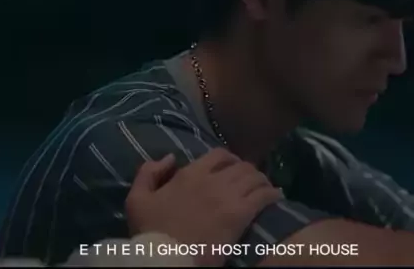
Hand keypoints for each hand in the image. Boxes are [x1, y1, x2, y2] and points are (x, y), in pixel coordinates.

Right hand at [125, 148, 281, 265]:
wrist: (166, 260)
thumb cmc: (151, 233)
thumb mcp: (137, 199)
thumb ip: (148, 172)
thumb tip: (170, 158)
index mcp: (190, 174)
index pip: (219, 155)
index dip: (230, 159)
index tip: (233, 168)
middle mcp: (211, 180)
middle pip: (241, 165)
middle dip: (248, 171)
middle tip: (251, 180)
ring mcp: (227, 197)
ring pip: (254, 177)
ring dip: (262, 181)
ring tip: (265, 188)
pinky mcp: (239, 216)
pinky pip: (263, 196)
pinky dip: (272, 194)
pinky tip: (276, 197)